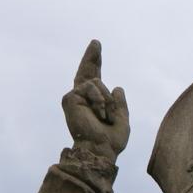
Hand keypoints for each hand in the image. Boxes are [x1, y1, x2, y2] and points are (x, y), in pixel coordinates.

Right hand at [62, 40, 129, 158]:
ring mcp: (74, 98)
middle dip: (92, 57)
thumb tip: (117, 87)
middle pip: (87, 72)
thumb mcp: (122, 120)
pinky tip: (99, 114)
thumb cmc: (111, 140)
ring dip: (106, 100)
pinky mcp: (69, 99)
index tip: (95, 46)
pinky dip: (99, 101)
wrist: (100, 150)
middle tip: (97, 42)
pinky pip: (91, 88)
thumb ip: (120, 104)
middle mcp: (82, 98)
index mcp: (94, 102)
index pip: (94, 79)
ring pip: (97, 83)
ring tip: (105, 117)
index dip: (94, 62)